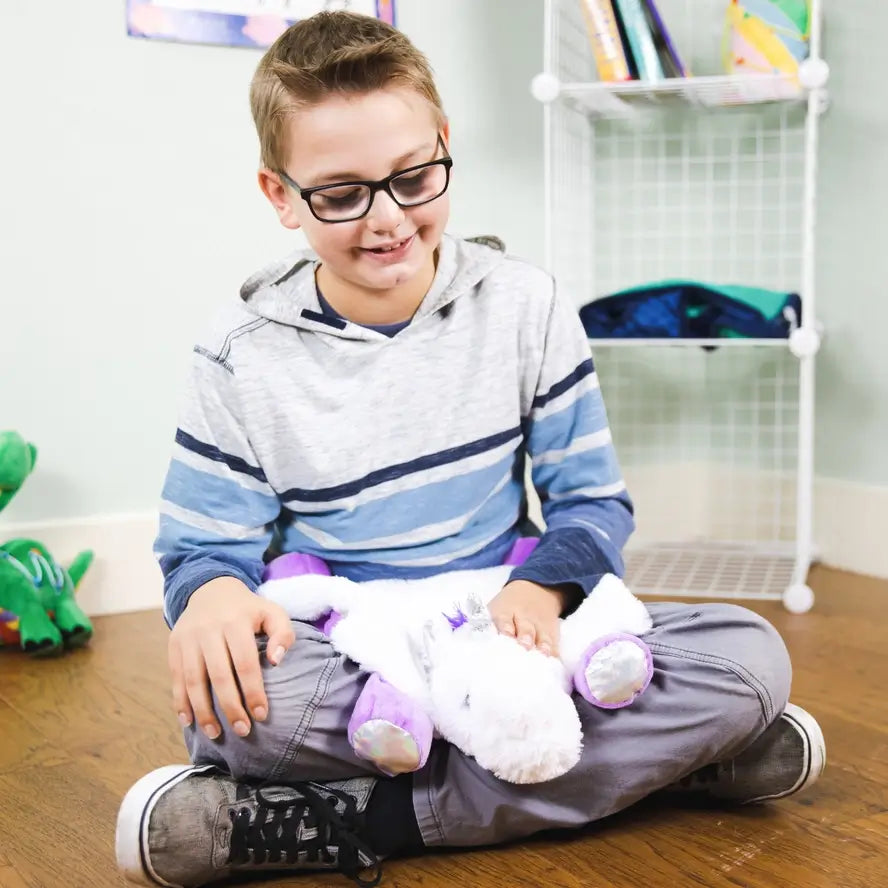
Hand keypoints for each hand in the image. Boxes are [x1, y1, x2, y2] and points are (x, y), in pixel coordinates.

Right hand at [167, 576, 294, 740]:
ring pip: (193, 680)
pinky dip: (180, 701)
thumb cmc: (248, 609)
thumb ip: (283, 634)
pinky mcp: (174, 645)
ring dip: (203, 711)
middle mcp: (209, 629)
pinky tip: (189, 721)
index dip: (253, 692)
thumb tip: (276, 661)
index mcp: (236, 622)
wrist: (212, 589)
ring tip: (215, 734)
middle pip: (219, 675)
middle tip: (242, 730)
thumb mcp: (272, 612)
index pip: (245, 663)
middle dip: (230, 707)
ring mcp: (188, 638)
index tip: (261, 715)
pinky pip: (176, 677)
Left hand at [487, 580, 569, 656]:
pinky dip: (554, 653)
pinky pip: (555, 643)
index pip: (504, 619)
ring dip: (543, 646)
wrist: (535, 590)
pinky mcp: (552, 632)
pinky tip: (554, 663)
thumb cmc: (507, 608)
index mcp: (505, 611)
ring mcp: (540, 625)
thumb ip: (488, 627)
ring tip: (543, 654)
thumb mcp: (496, 609)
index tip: (506, 635)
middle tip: (525, 646)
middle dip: (525, 638)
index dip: (505, 628)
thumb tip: (477, 648)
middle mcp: (524, 618)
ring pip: (543, 636)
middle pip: (525, 629)